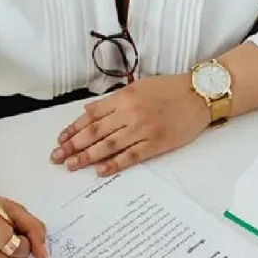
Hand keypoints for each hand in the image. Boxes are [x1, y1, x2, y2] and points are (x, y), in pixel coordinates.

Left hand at [50, 74, 209, 175]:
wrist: (200, 95)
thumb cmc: (169, 89)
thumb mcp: (138, 87)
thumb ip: (113, 101)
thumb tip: (89, 111)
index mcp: (124, 97)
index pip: (91, 115)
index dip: (74, 129)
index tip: (60, 139)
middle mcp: (131, 112)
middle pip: (95, 132)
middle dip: (73, 145)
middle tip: (57, 157)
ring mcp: (144, 129)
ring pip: (109, 145)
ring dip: (87, 157)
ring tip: (71, 165)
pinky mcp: (156, 143)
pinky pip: (130, 156)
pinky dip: (113, 164)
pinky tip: (99, 171)